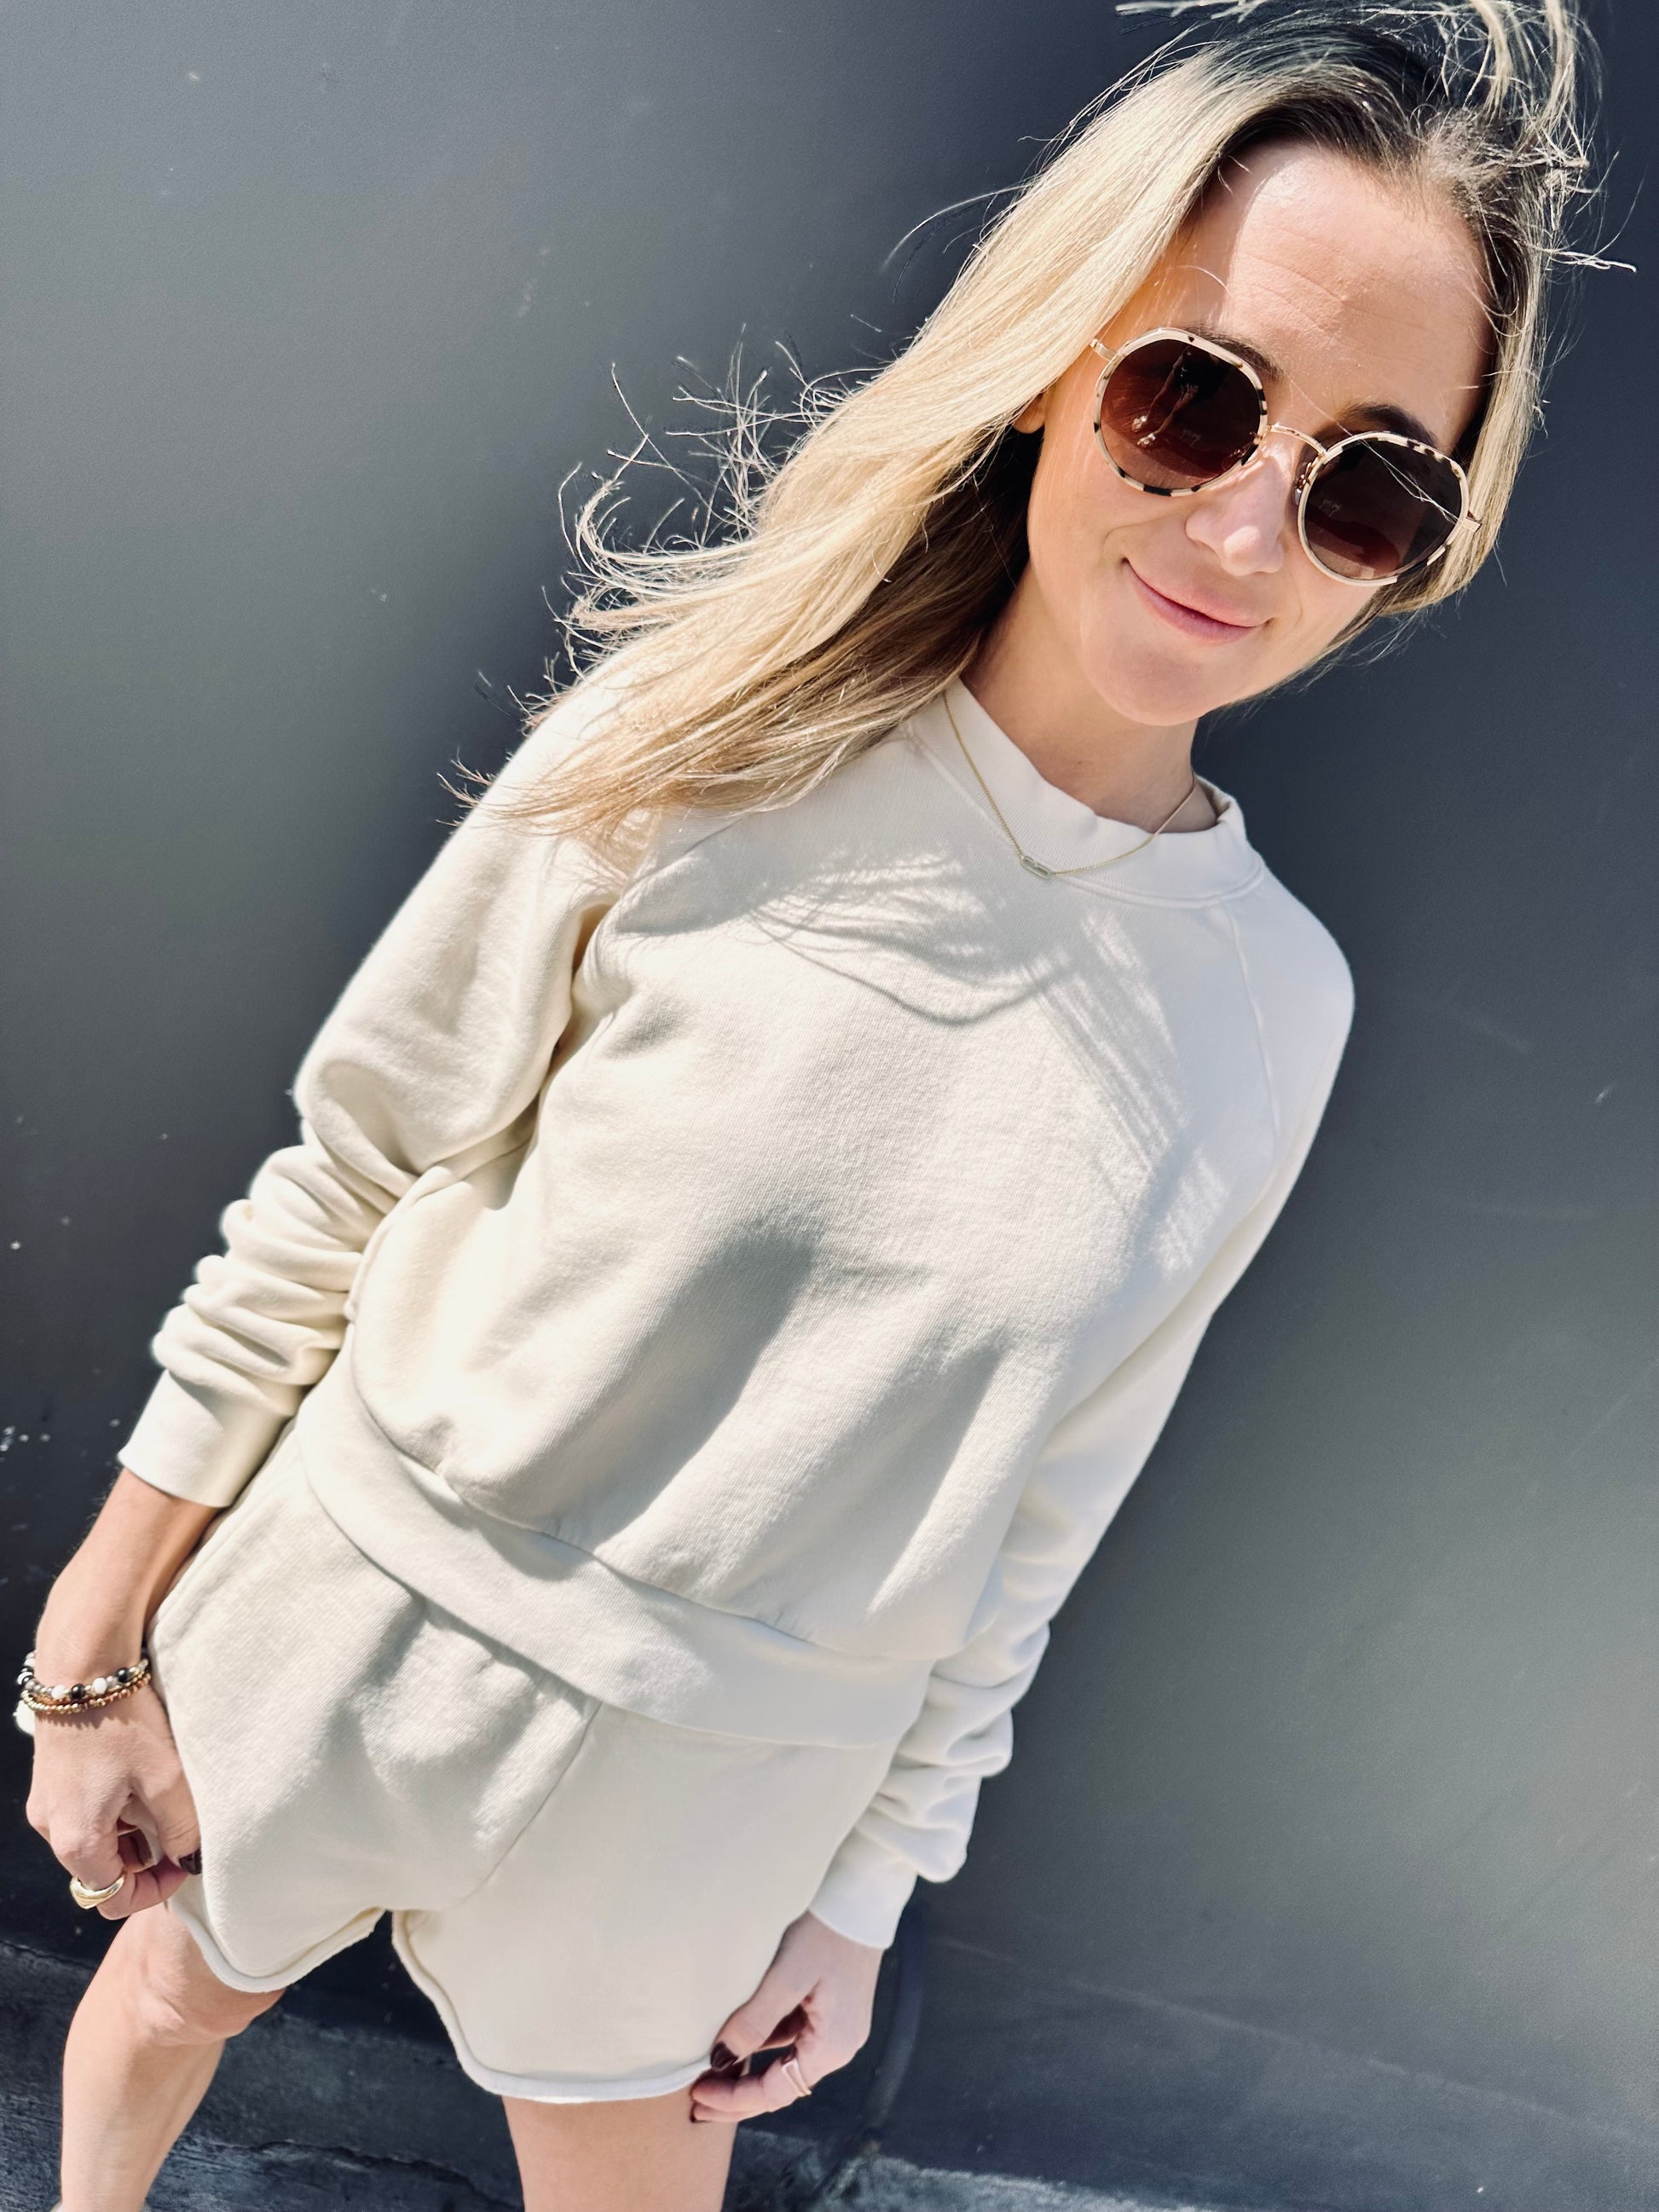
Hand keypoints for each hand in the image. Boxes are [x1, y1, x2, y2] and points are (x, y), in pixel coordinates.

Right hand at [23, 1467, 216, 1917]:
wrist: (83, 1665)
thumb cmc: (125, 1723)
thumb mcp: (167, 1781)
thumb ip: (181, 1831)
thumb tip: (190, 1859)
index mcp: (76, 1841)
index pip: (111, 1897)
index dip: (153, 1889)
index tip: (185, 1861)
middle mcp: (52, 1828)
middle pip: (102, 1869)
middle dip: (144, 1857)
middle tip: (181, 1825)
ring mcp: (48, 1802)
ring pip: (96, 1838)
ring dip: (132, 1830)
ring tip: (164, 1794)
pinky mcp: (53, 1777)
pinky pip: (87, 1809)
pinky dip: (116, 1805)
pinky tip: (141, 1772)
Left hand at [688, 1911, 883, 2123]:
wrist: (862, 1893)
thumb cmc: (827, 1931)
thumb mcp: (786, 1976)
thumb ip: (754, 2022)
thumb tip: (720, 2060)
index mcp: (832, 2046)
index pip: (775, 2092)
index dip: (734, 2100)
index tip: (698, 2096)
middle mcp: (839, 2045)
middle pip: (781, 2085)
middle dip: (739, 2096)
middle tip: (698, 2103)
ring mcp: (837, 2026)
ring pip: (785, 2062)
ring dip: (750, 2071)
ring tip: (711, 2074)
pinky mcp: (831, 2006)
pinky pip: (792, 2037)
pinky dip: (764, 2045)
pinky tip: (739, 2040)